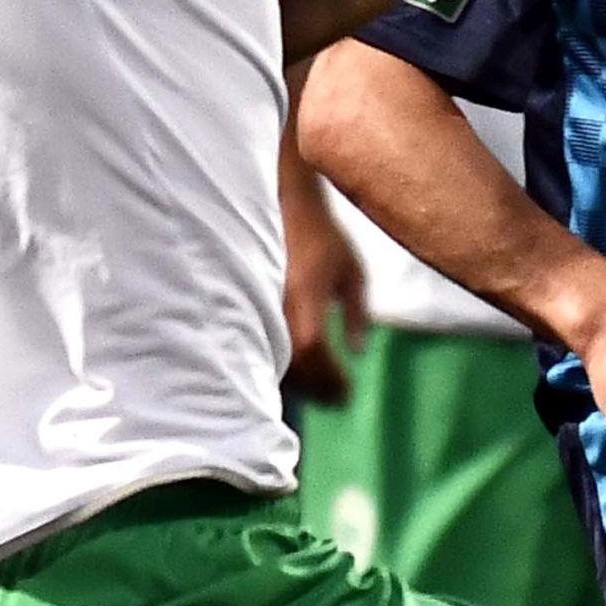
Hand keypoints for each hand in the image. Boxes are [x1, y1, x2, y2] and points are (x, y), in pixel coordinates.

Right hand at [282, 171, 370, 406]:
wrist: (282, 204)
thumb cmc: (322, 236)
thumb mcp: (351, 270)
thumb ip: (356, 311)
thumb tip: (357, 351)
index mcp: (306, 295)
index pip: (314, 349)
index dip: (329, 377)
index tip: (347, 394)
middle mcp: (279, 304)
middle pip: (292, 362)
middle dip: (316, 387)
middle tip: (337, 400)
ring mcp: (260, 304)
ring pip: (272, 357)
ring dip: (298, 381)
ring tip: (319, 391)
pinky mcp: (248, 303)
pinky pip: (259, 345)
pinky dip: (279, 365)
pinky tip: (296, 372)